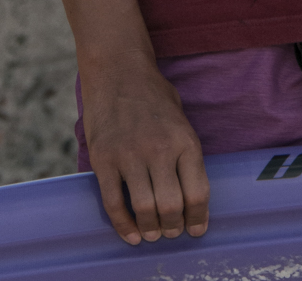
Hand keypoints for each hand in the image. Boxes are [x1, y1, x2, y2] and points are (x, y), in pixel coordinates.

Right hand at [80, 51, 209, 244]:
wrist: (116, 67)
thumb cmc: (152, 94)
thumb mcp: (181, 118)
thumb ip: (186, 154)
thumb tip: (192, 198)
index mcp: (184, 140)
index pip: (198, 194)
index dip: (198, 219)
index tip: (194, 230)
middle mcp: (159, 149)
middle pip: (171, 208)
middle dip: (173, 228)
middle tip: (170, 232)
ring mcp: (129, 154)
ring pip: (144, 210)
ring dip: (150, 230)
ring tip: (152, 233)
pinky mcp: (104, 158)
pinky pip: (113, 203)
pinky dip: (123, 225)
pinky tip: (130, 234)